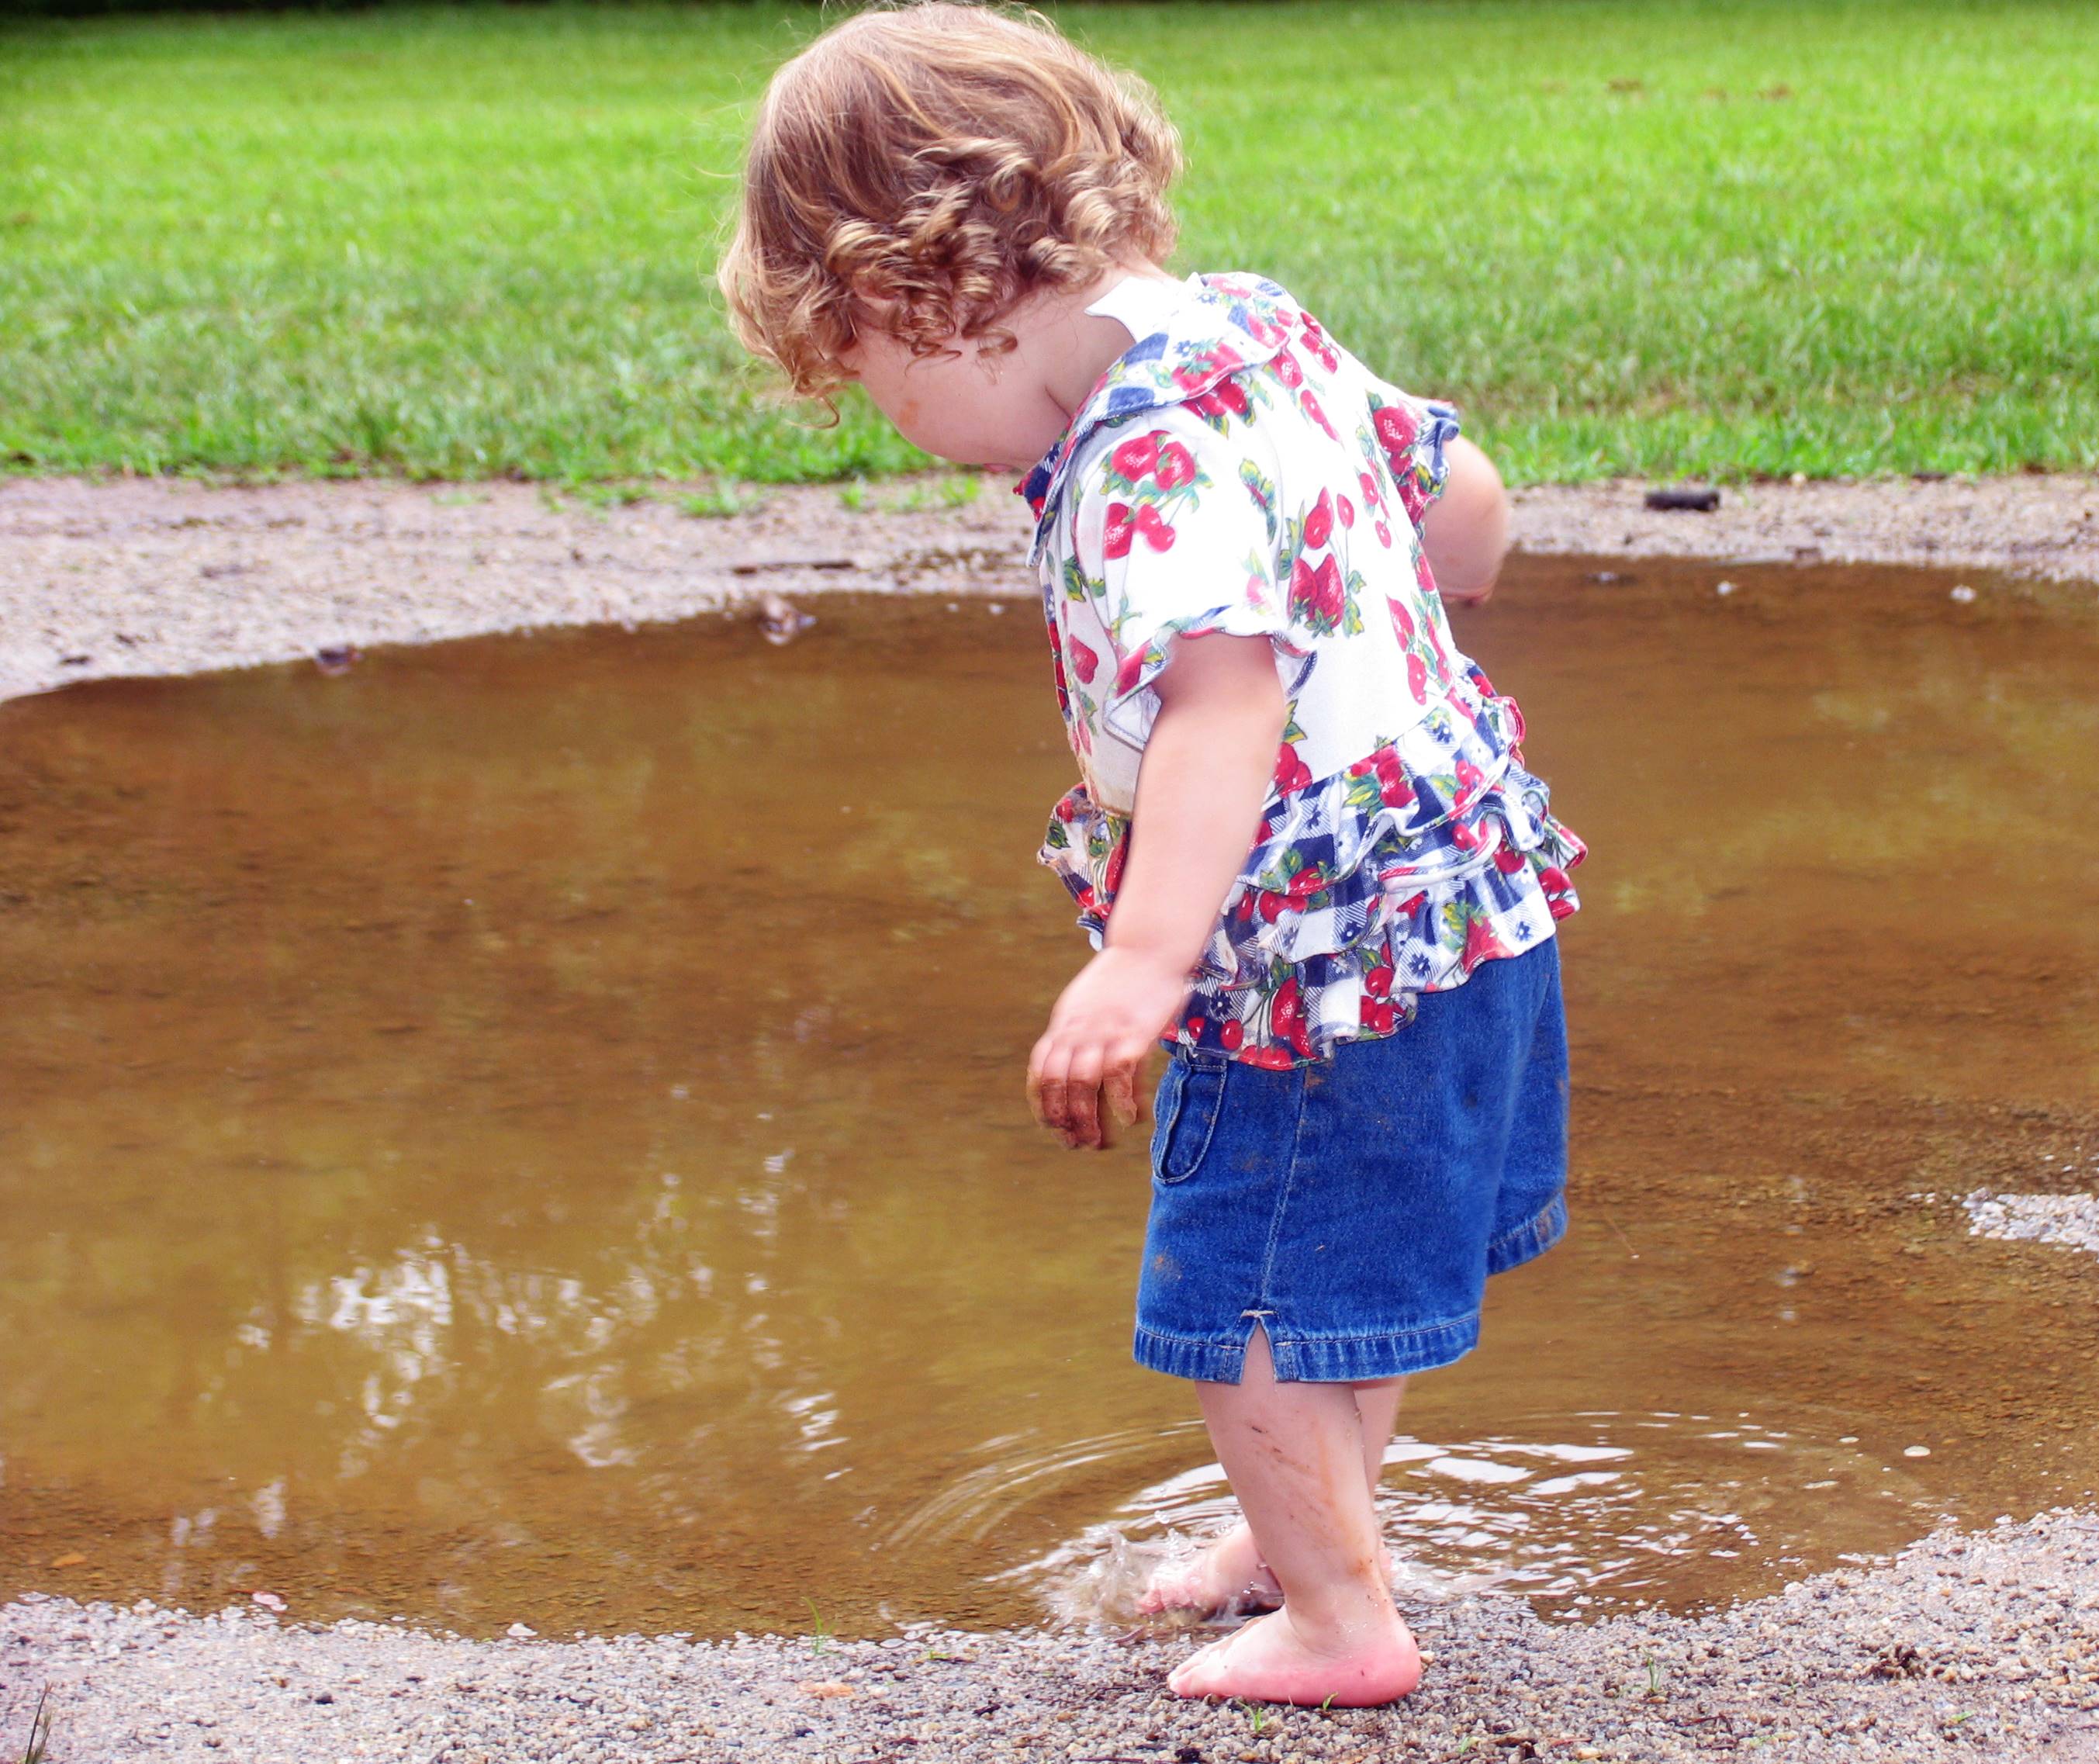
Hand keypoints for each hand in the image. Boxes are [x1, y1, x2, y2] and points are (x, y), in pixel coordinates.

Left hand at [1027, 946, 1190, 1150]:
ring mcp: (1104, 1032)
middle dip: (1063, 1121)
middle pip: (1058, 1084)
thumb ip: (1075, 1028)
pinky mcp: (1133, 1033)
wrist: (1149, 946)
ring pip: (1083, 1085)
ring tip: (1099, 1143)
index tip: (1051, 1126)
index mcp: (1064, 1024)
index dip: (1042, 1103)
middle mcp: (1077, 1030)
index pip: (1040, 1070)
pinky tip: (1130, 1120)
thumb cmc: (1121, 977)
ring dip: (1089, 1120)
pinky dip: (1123, 1102)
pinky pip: (1120, 1075)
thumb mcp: (1085, 1001)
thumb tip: (1072, 1059)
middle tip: (1075, 1144)